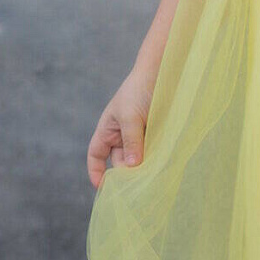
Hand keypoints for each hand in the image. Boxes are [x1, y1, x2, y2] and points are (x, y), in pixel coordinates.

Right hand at [86, 63, 156, 188]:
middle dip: (127, 172)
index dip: (96, 171)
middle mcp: (122, 134)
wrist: (163, 71)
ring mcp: (140, 134)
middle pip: (120, 161)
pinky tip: (162, 162)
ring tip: (151, 174)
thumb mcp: (131, 116)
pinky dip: (156, 158)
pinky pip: (153, 150)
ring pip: (139, 158)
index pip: (96, 155)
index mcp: (108, 129)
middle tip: (139, 182)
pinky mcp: (157, 133)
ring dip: (144, 166)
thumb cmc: (139, 90)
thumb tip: (133, 166)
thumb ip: (132, 141)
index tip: (103, 188)